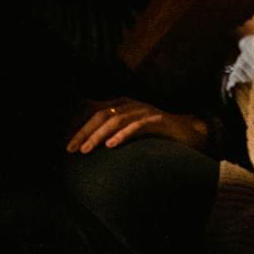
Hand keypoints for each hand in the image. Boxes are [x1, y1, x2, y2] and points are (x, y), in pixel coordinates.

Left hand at [66, 98, 210, 154]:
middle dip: (82, 131)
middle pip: (100, 114)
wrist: (188, 132)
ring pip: (115, 120)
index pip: (92, 108)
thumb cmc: (155, 133)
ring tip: (86, 149)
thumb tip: (84, 138)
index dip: (76, 122)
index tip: (65, 138)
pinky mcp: (157, 121)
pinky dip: (122, 135)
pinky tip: (112, 146)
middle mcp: (130, 104)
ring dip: (98, 135)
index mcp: (121, 104)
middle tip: (69, 148)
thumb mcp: (128, 128)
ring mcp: (144, 111)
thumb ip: (110, 128)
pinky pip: (137, 127)